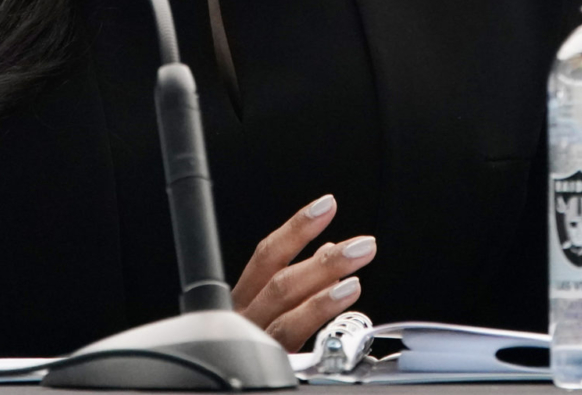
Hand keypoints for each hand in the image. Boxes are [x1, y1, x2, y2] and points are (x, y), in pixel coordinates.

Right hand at [232, 194, 378, 350]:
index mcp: (242, 301)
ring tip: (359, 262)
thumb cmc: (245, 356)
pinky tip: (345, 297)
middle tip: (362, 243)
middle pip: (280, 279)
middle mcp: (243, 318)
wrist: (218, 388)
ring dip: (326, 277)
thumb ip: (295, 288)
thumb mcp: (267, 320)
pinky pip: (293, 334)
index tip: (326, 206)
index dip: (297, 229)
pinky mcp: (269, 362)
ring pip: (286, 303)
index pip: (267, 256)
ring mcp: (253, 342)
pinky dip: (320, 309)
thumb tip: (327, 254)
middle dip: (324, 256)